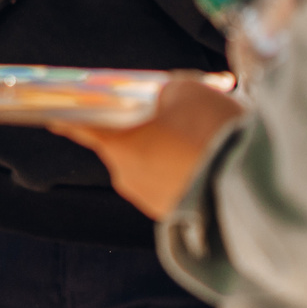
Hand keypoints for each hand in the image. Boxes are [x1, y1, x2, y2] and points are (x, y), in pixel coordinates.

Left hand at [52, 74, 244, 220]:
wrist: (252, 183)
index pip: (83, 125)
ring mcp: (150, 199)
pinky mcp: (175, 216)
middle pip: (127, 143)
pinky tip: (214, 156)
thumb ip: (165, 93)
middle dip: (148, 126)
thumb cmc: (213, 130)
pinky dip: (188, 168)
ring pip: (154, 163)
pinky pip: (174, 182)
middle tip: (181, 108)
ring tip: (210, 133)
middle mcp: (127, 176)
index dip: (71, 115)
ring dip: (173, 147)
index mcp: (119, 144)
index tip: (55, 114)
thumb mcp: (188, 92)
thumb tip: (164, 98)